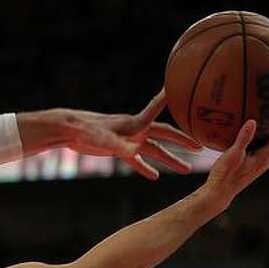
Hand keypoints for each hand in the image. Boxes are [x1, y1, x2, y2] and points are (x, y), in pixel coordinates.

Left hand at [61, 90, 201, 179]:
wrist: (67, 130)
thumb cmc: (84, 131)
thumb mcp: (102, 139)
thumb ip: (118, 145)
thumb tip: (133, 151)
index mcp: (134, 124)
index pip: (158, 111)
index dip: (173, 102)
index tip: (188, 91)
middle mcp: (134, 130)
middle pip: (164, 135)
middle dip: (182, 141)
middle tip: (201, 147)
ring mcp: (127, 139)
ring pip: (153, 150)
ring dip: (168, 160)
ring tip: (185, 170)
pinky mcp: (117, 149)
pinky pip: (135, 160)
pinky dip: (144, 167)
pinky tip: (153, 176)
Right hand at [202, 116, 268, 209]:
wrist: (220, 192)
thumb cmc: (225, 174)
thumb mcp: (233, 154)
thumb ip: (243, 138)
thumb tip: (252, 121)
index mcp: (263, 157)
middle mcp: (264, 161)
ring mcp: (258, 165)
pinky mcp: (251, 167)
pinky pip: (264, 151)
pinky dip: (268, 142)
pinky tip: (258, 139)